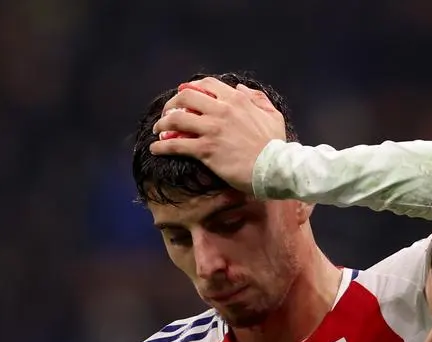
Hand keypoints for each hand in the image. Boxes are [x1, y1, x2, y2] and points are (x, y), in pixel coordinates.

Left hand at [150, 77, 286, 192]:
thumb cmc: (276, 145)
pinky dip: (162, 146)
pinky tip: (155, 149)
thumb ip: (257, 99)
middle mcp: (221, 110)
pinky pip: (177, 144)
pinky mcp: (206, 150)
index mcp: (236, 100)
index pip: (206, 85)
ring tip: (158, 131)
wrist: (275, 167)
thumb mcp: (272, 115)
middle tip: (167, 114)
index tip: (184, 97)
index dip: (191, 88)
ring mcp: (212, 130)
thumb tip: (241, 89)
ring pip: (176, 119)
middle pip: (186, 97)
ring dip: (162, 124)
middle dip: (171, 104)